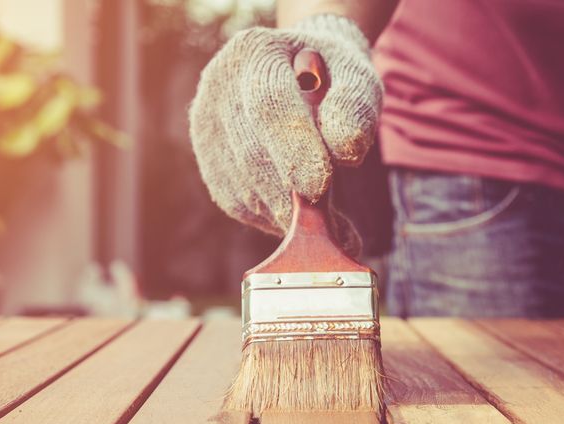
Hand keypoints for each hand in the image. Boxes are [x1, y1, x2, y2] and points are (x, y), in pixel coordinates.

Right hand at [189, 14, 381, 250]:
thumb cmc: (333, 78)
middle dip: (291, 196)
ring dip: (283, 214)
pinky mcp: (209, 163)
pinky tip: (297, 218)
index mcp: (256, 53)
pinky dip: (270, 218)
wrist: (301, 77)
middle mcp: (219, 87)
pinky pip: (237, 202)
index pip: (269, 104)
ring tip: (323, 228)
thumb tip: (345, 150)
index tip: (319, 188)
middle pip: (251, 153)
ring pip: (242, 185)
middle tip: (329, 229)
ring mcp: (207, 127)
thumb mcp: (356, 78)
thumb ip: (356, 107)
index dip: (293, 148)